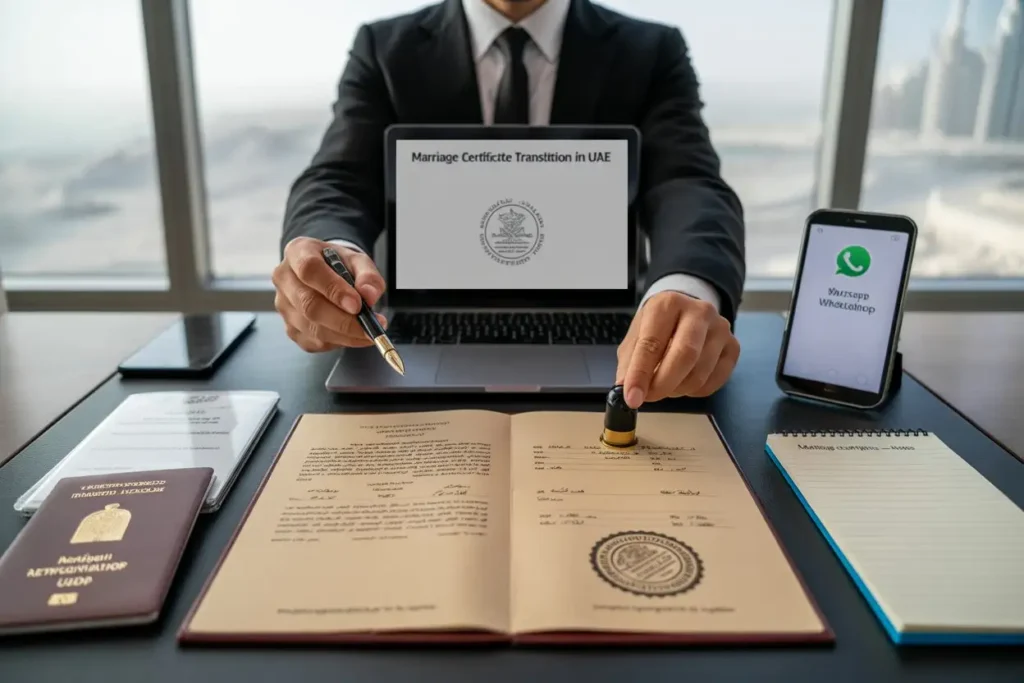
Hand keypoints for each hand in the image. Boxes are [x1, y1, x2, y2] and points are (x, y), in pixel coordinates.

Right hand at [272, 237, 387, 351]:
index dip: (333, 289)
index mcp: (297, 252)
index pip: (309, 270)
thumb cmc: (340, 265)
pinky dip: (338, 343)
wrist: (327, 274)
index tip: (357, 304)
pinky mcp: (289, 328)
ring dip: (344, 335)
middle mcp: (284, 278)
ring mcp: (283, 305)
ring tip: (368, 333)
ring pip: (311, 327)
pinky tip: (353, 336)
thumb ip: (368, 276)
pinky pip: (313, 342)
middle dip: (343, 321)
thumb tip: (369, 295)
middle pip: (309, 304)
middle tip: (369, 328)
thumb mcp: (358, 261)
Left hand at [615, 291, 739, 407]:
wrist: (686, 313)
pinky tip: (684, 382)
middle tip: (649, 398)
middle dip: (663, 384)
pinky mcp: (733, 346)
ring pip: (700, 373)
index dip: (640, 373)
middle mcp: (699, 311)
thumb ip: (629, 363)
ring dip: (677, 389)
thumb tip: (625, 390)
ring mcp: (721, 328)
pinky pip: (714, 381)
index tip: (631, 398)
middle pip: (685, 355)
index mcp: (668, 304)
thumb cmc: (657, 327)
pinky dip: (695, 391)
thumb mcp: (636, 338)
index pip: (652, 343)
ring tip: (665, 386)